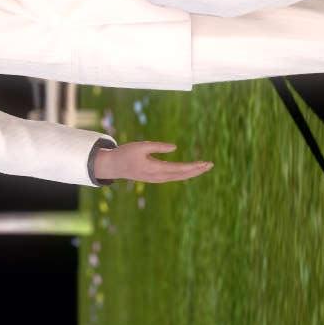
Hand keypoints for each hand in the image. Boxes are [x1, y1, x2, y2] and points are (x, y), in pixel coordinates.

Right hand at [92, 141, 212, 183]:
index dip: (193, 167)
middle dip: (197, 170)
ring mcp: (157, 179)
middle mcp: (158, 176)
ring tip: (204, 167)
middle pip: (182, 175)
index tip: (205, 163)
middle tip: (210, 164)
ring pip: (178, 177)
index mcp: (155, 168)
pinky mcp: (155, 178)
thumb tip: (174, 147)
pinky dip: (184, 174)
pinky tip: (190, 171)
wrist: (113, 166)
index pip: (179, 169)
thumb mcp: (141, 145)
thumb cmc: (126, 153)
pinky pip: (173, 177)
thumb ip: (158, 146)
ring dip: (192, 172)